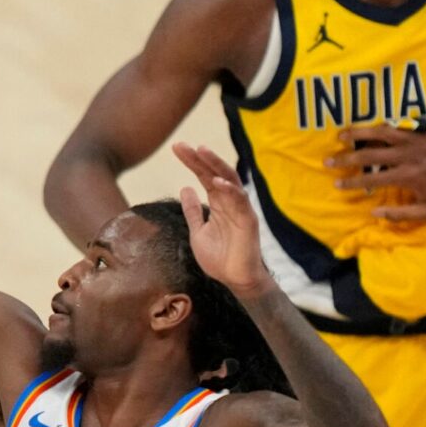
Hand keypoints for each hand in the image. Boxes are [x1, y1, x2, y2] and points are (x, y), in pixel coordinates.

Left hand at [172, 143, 273, 296]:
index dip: (192, 162)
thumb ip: (192, 211)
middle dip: (199, 158)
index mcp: (218, 203)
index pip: (205, 176)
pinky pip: (241, 202)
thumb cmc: (219, 258)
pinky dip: (230, 190)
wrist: (235, 281)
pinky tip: (217, 182)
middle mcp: (230, 203)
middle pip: (215, 174)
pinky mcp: (249, 222)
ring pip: (230, 181)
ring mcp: (240, 210)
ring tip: (201, 151)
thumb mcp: (197, 231)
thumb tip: (185, 188)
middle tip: (182, 145)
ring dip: (215, 166)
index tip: (177, 147)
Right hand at [326, 123, 425, 221]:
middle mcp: (403, 157)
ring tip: (339, 136)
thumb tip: (375, 214)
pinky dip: (373, 127)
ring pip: (376, 134)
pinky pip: (389, 127)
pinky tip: (363, 128)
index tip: (337, 185)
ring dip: (356, 134)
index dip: (352, 182)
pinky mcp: (414, 132)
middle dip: (345, 158)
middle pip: (368, 155)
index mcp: (406, 177)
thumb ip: (402, 214)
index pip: (372, 179)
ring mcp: (408, 141)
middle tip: (328, 160)